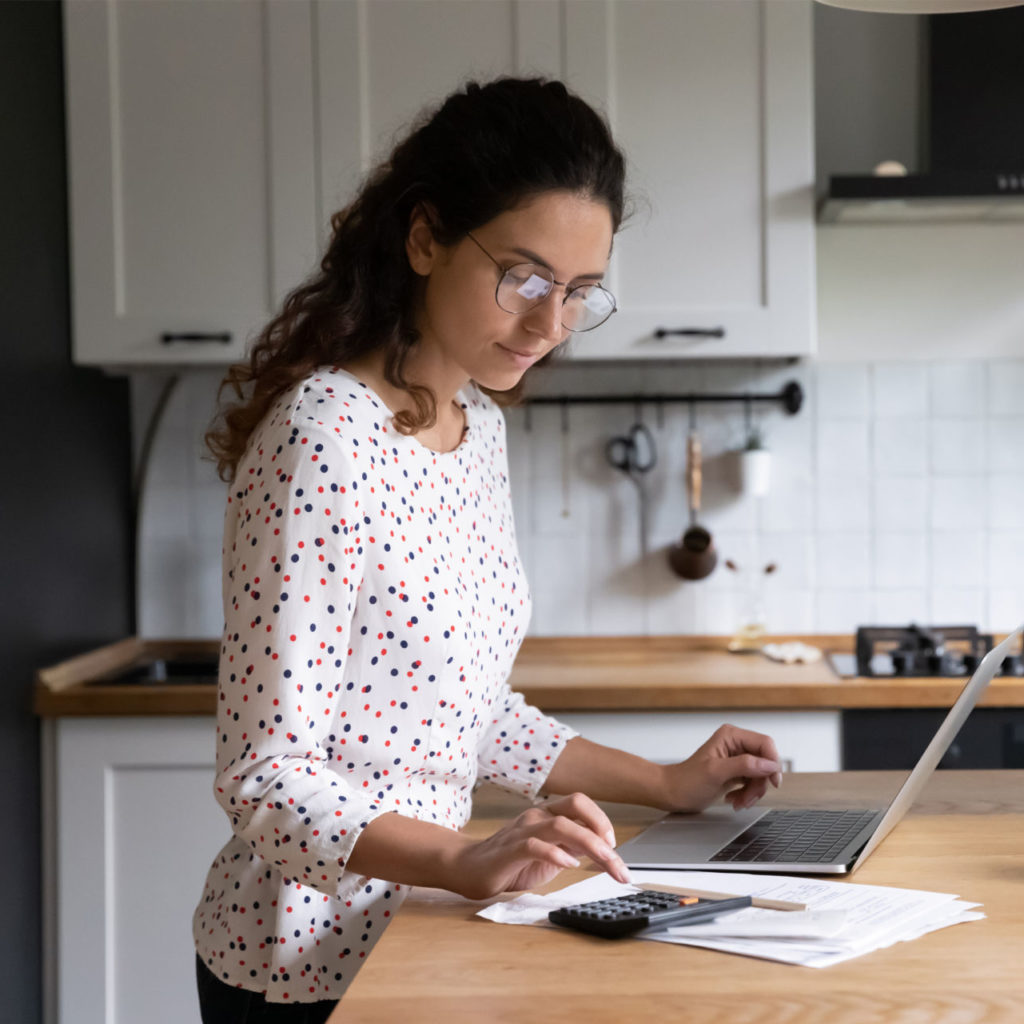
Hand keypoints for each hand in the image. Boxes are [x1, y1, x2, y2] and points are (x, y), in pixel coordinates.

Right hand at [452, 792, 630, 899]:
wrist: (468, 867)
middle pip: (576, 805)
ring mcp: (523, 831)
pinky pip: (535, 845)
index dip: (601, 820)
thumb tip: (604, 850)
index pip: (581, 803)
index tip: (614, 847)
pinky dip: (556, 854)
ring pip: (561, 825)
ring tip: (606, 863)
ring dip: (590, 844)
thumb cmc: (511, 861)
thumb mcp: (550, 853)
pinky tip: (569, 865)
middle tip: (617, 859)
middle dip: (602, 829)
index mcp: (547, 814)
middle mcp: (537, 816)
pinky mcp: (510, 850)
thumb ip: (572, 846)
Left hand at [660, 724, 781, 812]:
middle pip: (765, 762)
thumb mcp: (716, 772)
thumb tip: (769, 764)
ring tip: (738, 801)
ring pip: (761, 775)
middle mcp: (736, 744)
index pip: (765, 743)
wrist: (673, 793)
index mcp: (731, 736)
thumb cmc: (687, 781)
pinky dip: (747, 794)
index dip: (772, 762)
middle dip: (759, 783)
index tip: (772, 782)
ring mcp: (737, 758)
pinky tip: (734, 799)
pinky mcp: (736, 772)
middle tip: (748, 798)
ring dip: (752, 792)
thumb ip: (744, 765)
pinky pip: (753, 783)